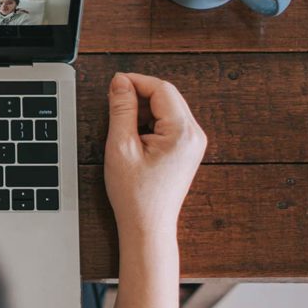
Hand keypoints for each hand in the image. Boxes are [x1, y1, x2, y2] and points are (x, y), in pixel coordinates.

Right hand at [104, 73, 206, 241]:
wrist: (147, 225)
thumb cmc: (135, 194)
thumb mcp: (120, 146)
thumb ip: (121, 109)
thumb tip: (120, 82)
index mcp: (182, 132)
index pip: (161, 88)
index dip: (135, 82)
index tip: (113, 85)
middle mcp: (194, 134)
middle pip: (167, 95)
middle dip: (139, 94)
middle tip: (114, 105)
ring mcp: (193, 142)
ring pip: (168, 107)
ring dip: (144, 109)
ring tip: (124, 128)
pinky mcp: (187, 149)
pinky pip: (170, 122)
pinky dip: (151, 121)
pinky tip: (135, 137)